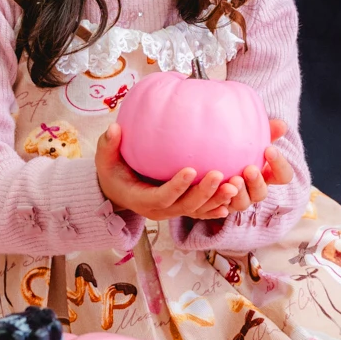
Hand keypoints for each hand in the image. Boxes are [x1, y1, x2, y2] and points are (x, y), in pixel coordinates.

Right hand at [95, 122, 241, 220]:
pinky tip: (233, 199)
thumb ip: (108, 146)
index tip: (191, 170)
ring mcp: (173, 211)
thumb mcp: (105, 161)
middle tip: (219, 173)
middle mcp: (161, 210)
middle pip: (186, 206)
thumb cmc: (113, 173)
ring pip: (198, 210)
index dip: (177, 186)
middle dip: (204, 192)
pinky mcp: (182, 207)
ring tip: (235, 184)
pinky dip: (217, 207)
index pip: (162, 196)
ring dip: (217, 200)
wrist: (118, 192)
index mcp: (142, 200)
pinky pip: (202, 210)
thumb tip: (114, 128)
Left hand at [222, 119, 294, 212]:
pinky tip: (216, 189)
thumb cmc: (239, 147)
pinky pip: (221, 208)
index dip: (279, 165)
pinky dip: (220, 200)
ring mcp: (239, 200)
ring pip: (243, 203)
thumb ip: (267, 132)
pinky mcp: (221, 206)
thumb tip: (282, 125)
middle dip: (257, 182)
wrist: (212, 161)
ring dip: (239, 193)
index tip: (269, 149)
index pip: (283, 175)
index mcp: (268, 175)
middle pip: (262, 193)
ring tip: (233, 180)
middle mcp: (255, 191)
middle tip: (250, 169)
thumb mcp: (252, 139)